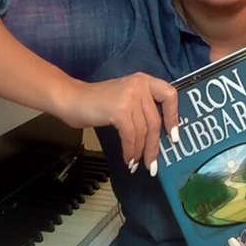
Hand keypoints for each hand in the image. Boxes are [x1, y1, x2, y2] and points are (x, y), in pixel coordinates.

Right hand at [55, 73, 178, 175]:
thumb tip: (157, 137)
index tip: (174, 137)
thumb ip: (142, 109)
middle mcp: (140, 85)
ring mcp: (130, 96)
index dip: (174, 117)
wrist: (71, 99)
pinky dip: (130, 150)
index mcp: (144, 81)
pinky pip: (131, 136)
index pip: (170, 95)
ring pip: (144, 131)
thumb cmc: (96, 103)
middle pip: (155, 121)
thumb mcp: (125, 98)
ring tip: (136, 164)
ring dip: (140, 151)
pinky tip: (127, 159)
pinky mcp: (119, 110)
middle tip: (152, 165)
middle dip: (154, 146)